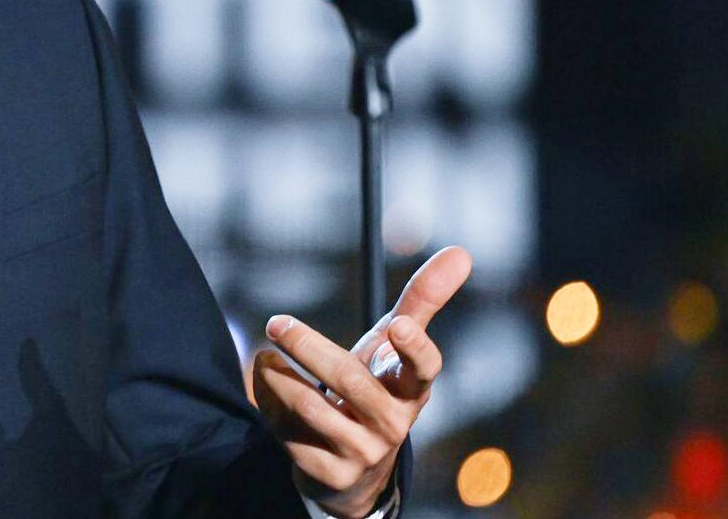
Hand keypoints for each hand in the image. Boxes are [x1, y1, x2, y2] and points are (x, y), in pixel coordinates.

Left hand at [251, 246, 472, 517]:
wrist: (352, 464)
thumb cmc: (376, 387)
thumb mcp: (393, 347)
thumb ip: (421, 301)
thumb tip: (461, 252)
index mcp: (412, 389)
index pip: (424, 370)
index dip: (414, 349)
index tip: (396, 325)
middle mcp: (393, 424)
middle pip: (350, 382)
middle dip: (309, 348)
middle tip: (276, 323)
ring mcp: (363, 453)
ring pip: (312, 409)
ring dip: (279, 378)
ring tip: (266, 359)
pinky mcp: (331, 475)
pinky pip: (290, 436)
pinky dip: (270, 407)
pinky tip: (268, 394)